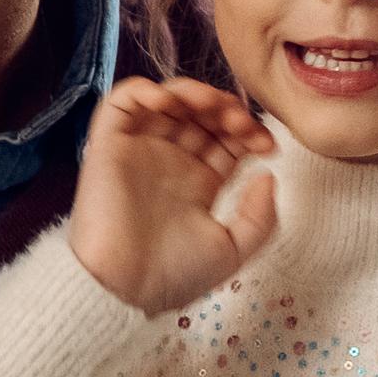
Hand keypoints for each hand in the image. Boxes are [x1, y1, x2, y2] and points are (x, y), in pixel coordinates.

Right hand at [69, 77, 278, 314]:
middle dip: (227, 108)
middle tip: (239, 121)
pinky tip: (169, 102)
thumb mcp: (234, 249)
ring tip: (209, 105)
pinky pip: (122, 102)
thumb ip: (260, 216)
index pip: (227, 138)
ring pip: (168, 100)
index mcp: (199, 182)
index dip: (250, 130)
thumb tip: (266, 175)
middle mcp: (170, 161)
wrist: (124, 285)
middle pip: (202, 114)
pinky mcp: (110, 145)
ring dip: (193, 91)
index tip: (267, 144)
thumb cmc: (174, 275)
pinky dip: (144, 90)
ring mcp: (140, 150)